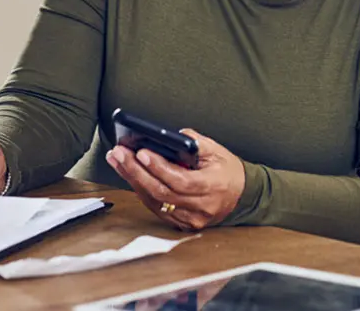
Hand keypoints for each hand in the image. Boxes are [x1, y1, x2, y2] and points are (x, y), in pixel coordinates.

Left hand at [105, 128, 244, 230]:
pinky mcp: (182, 224)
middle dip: (136, 171)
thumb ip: (193, 142)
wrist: (242, 195)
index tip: (141, 152)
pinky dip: (141, 190)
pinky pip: (156, 208)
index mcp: (213, 187)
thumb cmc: (228, 171)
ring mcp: (191, 219)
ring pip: (155, 201)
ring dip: (132, 179)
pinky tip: (129, 174)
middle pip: (162, 192)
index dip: (158, 167)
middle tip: (118, 153)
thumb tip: (167, 136)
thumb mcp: (217, 150)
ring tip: (117, 160)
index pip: (180, 180)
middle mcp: (201, 208)